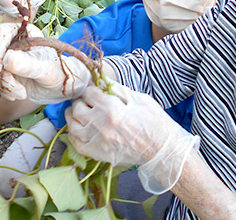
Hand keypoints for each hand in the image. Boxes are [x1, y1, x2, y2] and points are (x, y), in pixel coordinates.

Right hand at [0, 22, 91, 103]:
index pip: (1, 34)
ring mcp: (5, 55)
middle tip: (14, 87)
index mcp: (23, 31)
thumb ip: (27, 63)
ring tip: (22, 92)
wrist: (58, 87)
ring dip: (4, 84)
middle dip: (0, 73)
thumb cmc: (57, 72)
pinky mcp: (2, 70)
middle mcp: (11, 40)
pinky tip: (19, 93)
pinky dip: (4, 89)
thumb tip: (6, 58)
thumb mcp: (45, 68)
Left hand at [65, 83, 198, 193]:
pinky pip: (76, 144)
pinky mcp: (98, 154)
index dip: (91, 90)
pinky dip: (74, 135)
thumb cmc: (155, 123)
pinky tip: (78, 129)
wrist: (163, 150)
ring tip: (79, 113)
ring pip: (72, 125)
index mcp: (111, 108)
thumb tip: (104, 81)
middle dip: (81, 101)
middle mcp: (100, 124)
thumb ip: (119, 89)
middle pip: (77, 108)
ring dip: (73, 116)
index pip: (89, 93)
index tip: (94, 91)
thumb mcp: (140, 99)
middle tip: (87, 101)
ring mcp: (97, 141)